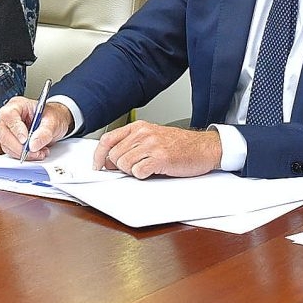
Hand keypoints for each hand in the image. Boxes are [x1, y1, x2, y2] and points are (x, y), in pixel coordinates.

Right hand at [0, 95, 71, 158]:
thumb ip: (44, 132)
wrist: (56, 122)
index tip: (25, 140)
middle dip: (19, 146)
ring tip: (39, 152)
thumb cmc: (53, 116)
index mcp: (18, 105)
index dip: (16, 129)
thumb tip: (33, 145)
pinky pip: (11, 151)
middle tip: (34, 151)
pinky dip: (22, 155)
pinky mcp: (10, 141)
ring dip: (22, 153)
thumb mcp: (53, 121)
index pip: (9, 115)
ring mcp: (8, 129)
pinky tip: (35, 153)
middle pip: (5, 133)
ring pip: (6, 145)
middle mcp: (10, 117)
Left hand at [94, 121, 221, 179]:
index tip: (97, 166)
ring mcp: (152, 145)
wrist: (205, 147)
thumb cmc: (181, 145)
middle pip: (114, 155)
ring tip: (147, 168)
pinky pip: (138, 172)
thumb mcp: (153, 138)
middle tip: (133, 168)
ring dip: (132, 172)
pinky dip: (142, 175)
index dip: (98, 155)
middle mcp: (143, 133)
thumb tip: (111, 161)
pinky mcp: (160, 158)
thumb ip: (132, 145)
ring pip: (124, 164)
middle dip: (120, 166)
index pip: (108, 139)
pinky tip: (153, 171)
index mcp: (139, 127)